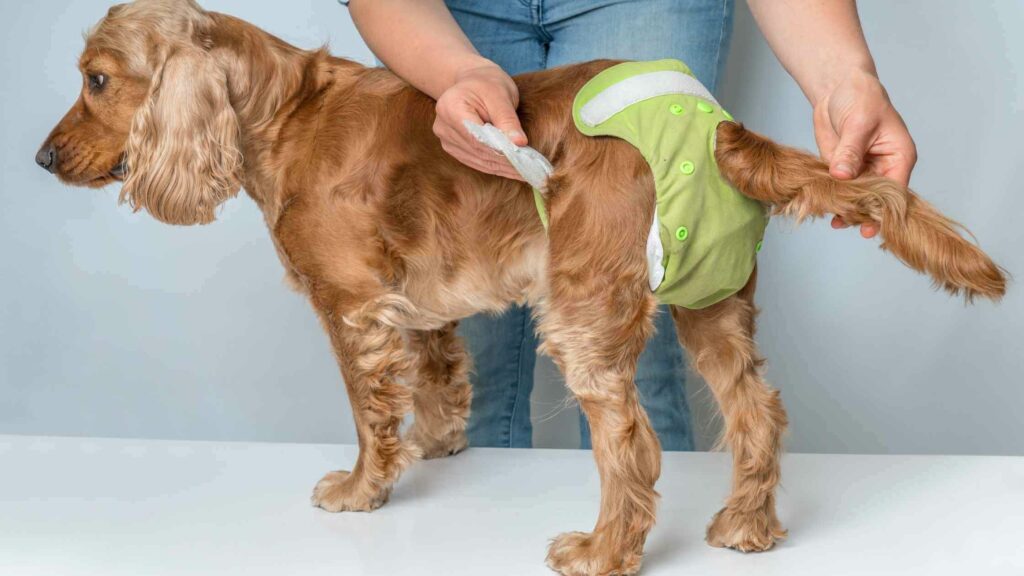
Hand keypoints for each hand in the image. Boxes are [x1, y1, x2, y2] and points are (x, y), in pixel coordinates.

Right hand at [433, 62, 526, 179]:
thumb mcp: (500, 95)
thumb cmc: (488, 83)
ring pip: (477, 160)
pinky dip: (494, 166)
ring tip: (524, 172)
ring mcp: (445, 139)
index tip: (523, 159)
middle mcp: (443, 126)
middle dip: (504, 161)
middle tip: (529, 169)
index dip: (500, 150)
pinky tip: (512, 171)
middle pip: (477, 150)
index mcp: (450, 107)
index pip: (477, 137)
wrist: (472, 81)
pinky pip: (475, 161)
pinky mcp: (452, 147)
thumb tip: (519, 143)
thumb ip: (507, 119)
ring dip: (501, 168)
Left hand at [812, 68, 916, 237]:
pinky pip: (838, 190)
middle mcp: (883, 168)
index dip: (883, 209)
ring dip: (846, 209)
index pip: (895, 190)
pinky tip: (822, 209)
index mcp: (899, 157)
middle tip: (844, 223)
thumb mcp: (859, 122)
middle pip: (876, 199)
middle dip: (862, 213)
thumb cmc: (860, 97)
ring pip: (856, 198)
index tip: (869, 225)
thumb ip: (850, 151)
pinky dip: (832, 199)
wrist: (838, 87)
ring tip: (834, 222)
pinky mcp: (842, 170)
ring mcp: (862, 171)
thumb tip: (842, 175)